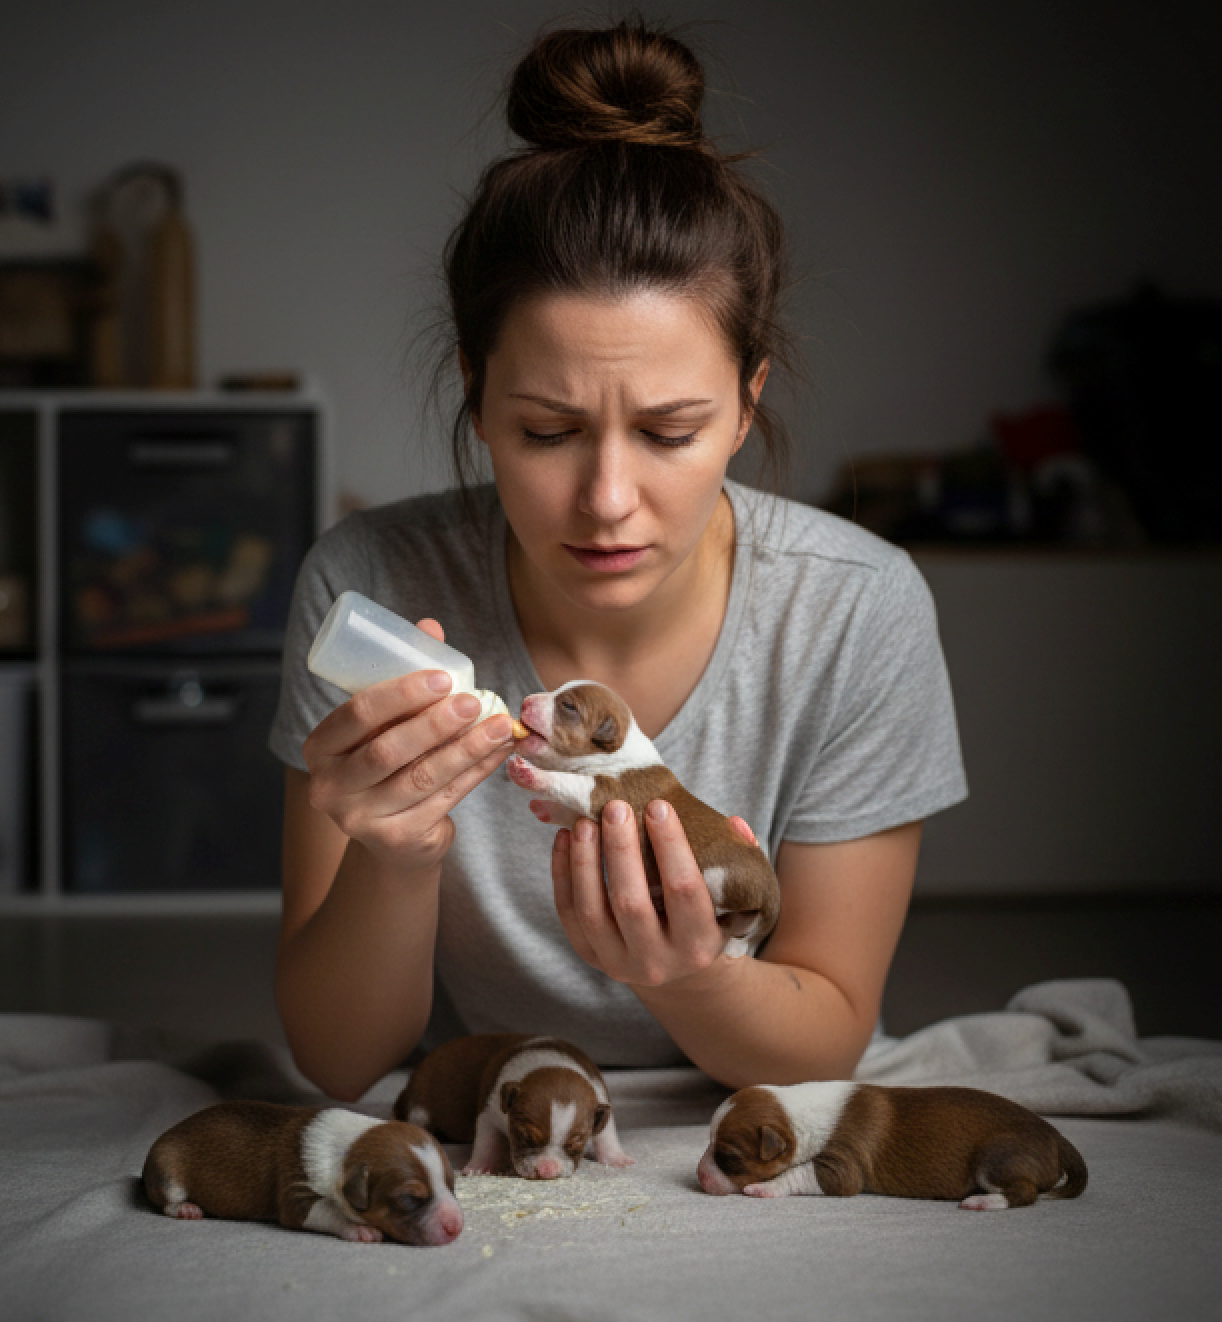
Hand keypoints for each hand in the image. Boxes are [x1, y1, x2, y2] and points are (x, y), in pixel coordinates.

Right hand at [302, 618, 516, 877]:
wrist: (393, 835)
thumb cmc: (389, 761)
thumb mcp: (386, 722)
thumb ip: (402, 678)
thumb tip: (430, 627)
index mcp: (321, 747)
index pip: (357, 714)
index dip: (400, 694)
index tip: (443, 677)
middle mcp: (331, 786)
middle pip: (388, 750)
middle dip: (436, 723)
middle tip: (474, 700)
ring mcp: (360, 819)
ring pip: (421, 778)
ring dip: (466, 748)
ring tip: (500, 725)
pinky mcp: (396, 839)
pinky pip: (444, 800)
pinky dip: (476, 773)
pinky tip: (498, 752)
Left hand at [551, 798, 732, 988]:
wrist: (675, 970)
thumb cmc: (705, 918)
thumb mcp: (731, 898)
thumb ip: (739, 860)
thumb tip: (734, 824)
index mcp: (698, 945)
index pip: (684, 890)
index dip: (670, 845)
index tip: (658, 806)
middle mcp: (657, 961)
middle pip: (631, 902)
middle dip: (621, 849)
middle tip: (615, 807)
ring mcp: (618, 963)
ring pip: (592, 910)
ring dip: (585, 861)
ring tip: (585, 821)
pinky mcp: (589, 956)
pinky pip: (569, 914)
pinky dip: (563, 874)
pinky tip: (565, 839)